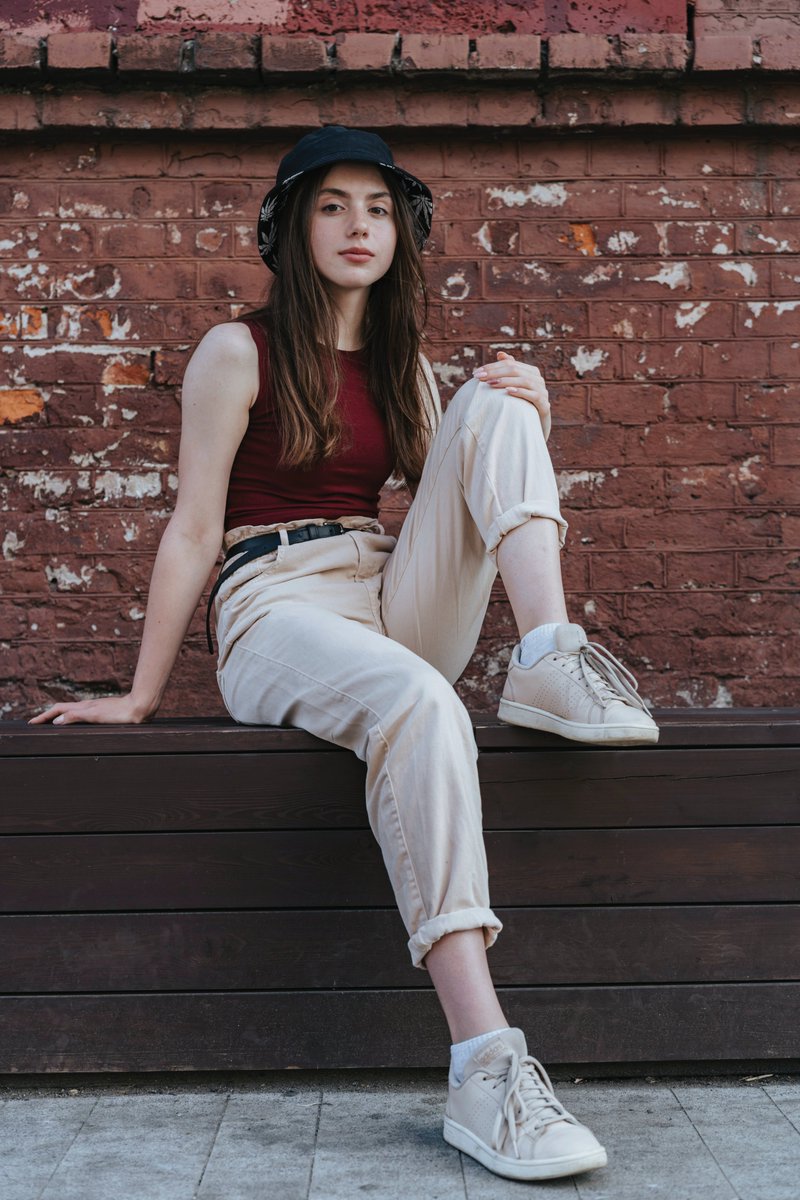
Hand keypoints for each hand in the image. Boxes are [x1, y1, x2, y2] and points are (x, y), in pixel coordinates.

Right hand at [28, 693, 151, 725]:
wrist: (139, 707)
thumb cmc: (119, 713)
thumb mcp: (96, 716)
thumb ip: (76, 717)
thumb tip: (56, 721)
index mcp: (83, 707)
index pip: (58, 710)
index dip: (44, 716)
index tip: (32, 722)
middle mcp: (87, 706)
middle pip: (62, 709)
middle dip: (48, 715)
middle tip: (37, 723)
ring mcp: (95, 707)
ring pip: (72, 710)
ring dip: (59, 716)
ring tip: (51, 722)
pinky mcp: (102, 711)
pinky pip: (81, 714)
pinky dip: (72, 717)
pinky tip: (77, 721)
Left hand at [472, 351, 551, 440]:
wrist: (534, 430)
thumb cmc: (521, 407)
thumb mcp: (513, 389)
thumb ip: (508, 371)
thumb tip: (500, 354)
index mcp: (530, 372)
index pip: (510, 364)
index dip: (492, 366)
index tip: (476, 373)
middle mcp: (538, 380)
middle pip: (516, 370)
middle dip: (495, 372)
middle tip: (479, 377)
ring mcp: (543, 392)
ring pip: (525, 381)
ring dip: (506, 381)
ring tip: (490, 384)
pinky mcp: (544, 406)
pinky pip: (534, 396)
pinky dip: (521, 392)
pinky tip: (508, 392)